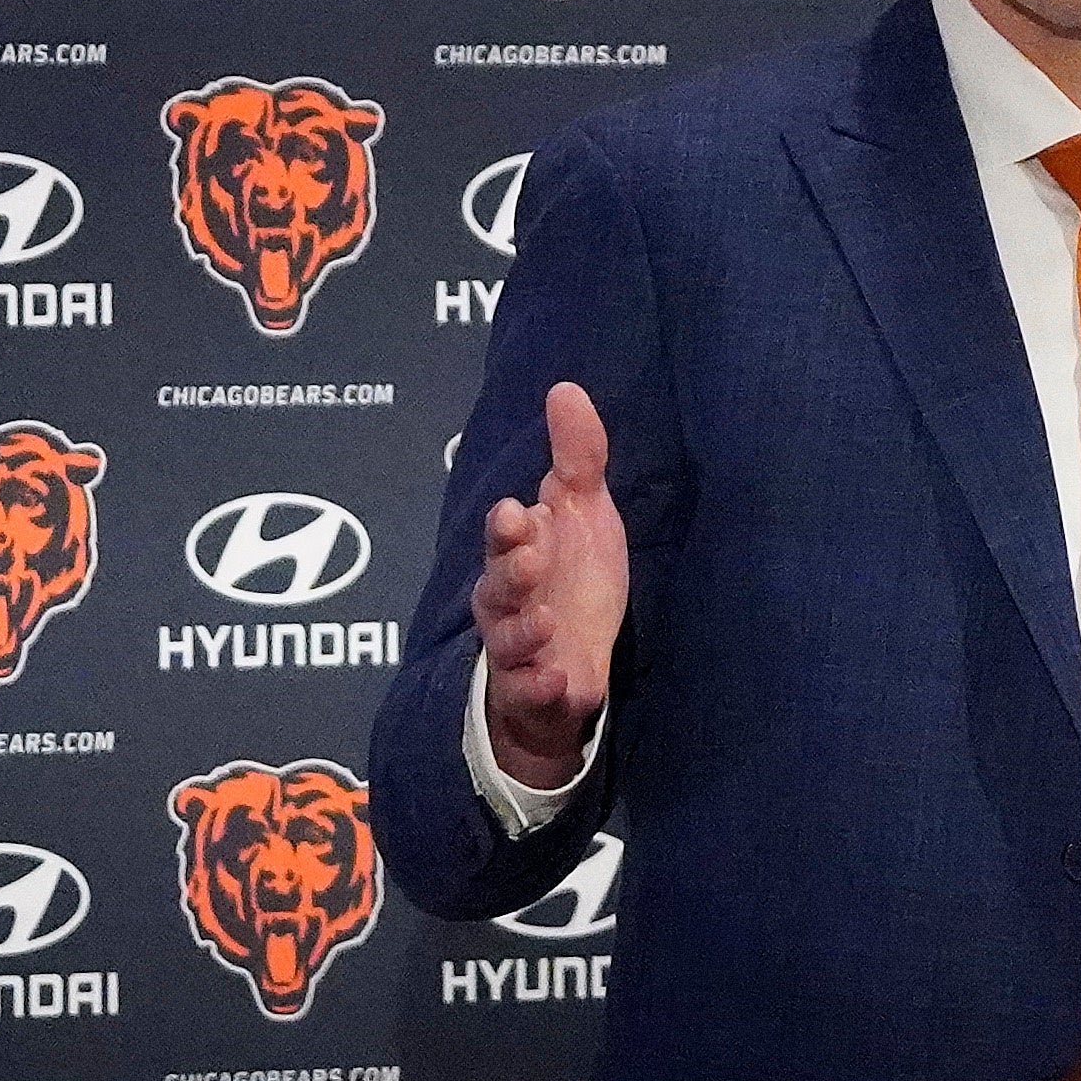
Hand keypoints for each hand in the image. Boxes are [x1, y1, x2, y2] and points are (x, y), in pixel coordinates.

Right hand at [474, 382, 629, 788]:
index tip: (521, 511)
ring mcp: (519, 650)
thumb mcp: (584, 514)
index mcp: (518, 554)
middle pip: (496, 586)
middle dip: (510, 570)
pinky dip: (541, 685)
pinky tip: (560, 677)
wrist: (579, 661)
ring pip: (506, 639)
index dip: (509, 527)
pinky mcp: (535, 693)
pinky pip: (529, 692)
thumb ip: (577, 456)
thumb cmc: (574, 579)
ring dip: (522, 629)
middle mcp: (509, 601)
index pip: (505, 536)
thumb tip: (566, 388)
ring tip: (546, 619)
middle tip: (530, 555)